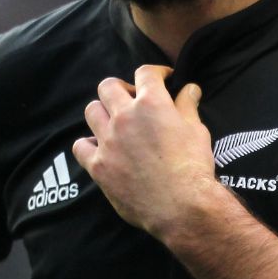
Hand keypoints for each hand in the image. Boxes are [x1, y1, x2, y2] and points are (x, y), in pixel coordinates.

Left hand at [71, 65, 221, 239]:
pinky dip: (89, 144)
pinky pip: (80, 146)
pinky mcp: (98, 166)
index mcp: (151, 103)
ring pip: (91, 111)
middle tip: (132, 99)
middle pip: (108, 86)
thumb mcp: (197, 130)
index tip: (162, 79)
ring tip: (114, 122)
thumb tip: (189, 88)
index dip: (155, 72)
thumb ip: (187, 105)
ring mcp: (108, 141)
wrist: (181, 206)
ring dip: (103, 112)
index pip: (145, 73)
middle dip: (121, 88)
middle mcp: (125, 117)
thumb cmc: (193, 167)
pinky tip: (100, 148)